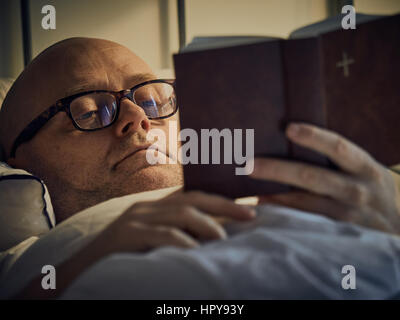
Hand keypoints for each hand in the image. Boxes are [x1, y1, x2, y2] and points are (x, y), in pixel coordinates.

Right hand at [91, 191, 255, 254]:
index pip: (193, 196)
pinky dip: (182, 242)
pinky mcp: (126, 234)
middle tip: (250, 215)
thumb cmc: (123, 257)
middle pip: (192, 199)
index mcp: (155, 207)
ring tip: (224, 240)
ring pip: (180, 214)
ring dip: (207, 225)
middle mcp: (147, 207)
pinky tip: (196, 251)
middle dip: (224, 206)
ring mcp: (136, 219)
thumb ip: (176, 233)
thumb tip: (214, 235)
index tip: (248, 209)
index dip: (221, 201)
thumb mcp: (152, 240)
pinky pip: (161, 235)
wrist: (82, 269)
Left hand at [251, 123, 399, 234]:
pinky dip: (282, 212)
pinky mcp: (339, 233)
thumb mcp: (365, 169)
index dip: (314, 137)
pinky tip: (264, 204)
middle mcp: (357, 190)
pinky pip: (305, 222)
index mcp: (364, 167)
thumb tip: (292, 138)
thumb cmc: (371, 188)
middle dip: (277, 170)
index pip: (338, 147)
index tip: (288, 128)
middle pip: (312, 177)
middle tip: (248, 165)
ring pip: (304, 203)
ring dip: (274, 194)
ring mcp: (348, 215)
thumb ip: (338, 158)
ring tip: (247, 185)